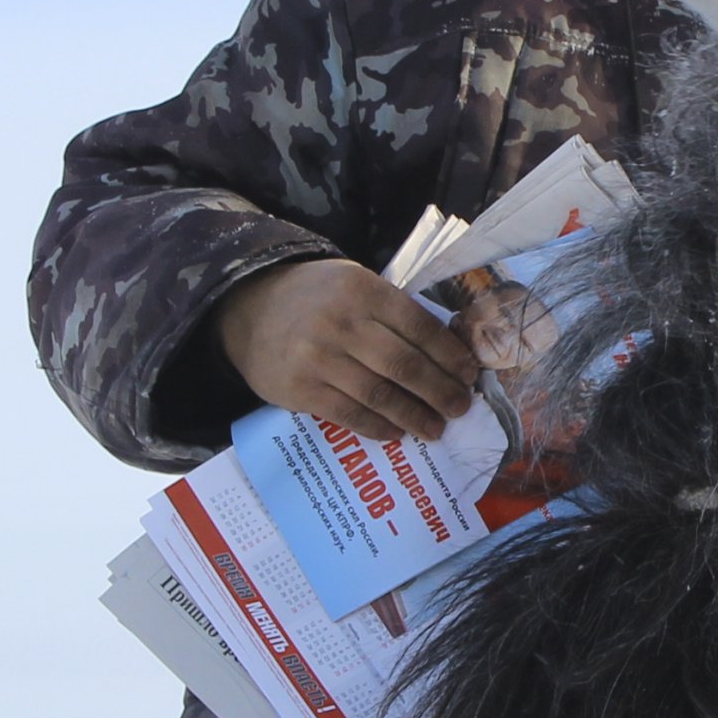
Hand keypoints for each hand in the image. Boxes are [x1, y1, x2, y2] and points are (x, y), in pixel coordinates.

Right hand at [216, 259, 477, 442]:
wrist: (248, 308)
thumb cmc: (317, 297)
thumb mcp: (355, 284)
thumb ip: (393, 311)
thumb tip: (447, 351)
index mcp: (364, 291)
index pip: (420, 328)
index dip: (449, 355)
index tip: (469, 375)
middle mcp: (342, 323)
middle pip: (405, 365)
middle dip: (440, 391)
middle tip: (461, 407)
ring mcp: (318, 358)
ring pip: (380, 395)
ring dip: (414, 416)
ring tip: (436, 429)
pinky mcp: (299, 389)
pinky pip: (349, 414)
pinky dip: (378, 427)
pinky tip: (396, 433)